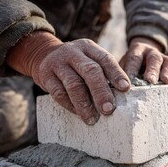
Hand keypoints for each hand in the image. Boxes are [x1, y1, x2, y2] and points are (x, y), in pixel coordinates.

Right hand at [7, 32, 130, 124]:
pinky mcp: (45, 75)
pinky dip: (70, 105)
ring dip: (84, 104)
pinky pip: (59, 93)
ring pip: (74, 84)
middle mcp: (74, 52)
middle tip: (109, 110)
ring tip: (92, 119)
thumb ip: (102, 73)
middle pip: (91, 71)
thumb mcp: (88, 59)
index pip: (105, 59)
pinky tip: (78, 113)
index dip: (116, 74)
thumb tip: (121, 96)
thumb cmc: (75, 64)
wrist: (42, 55)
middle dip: (101, 92)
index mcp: (89, 48)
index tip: (125, 89)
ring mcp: (58, 63)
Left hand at [120, 37, 167, 83]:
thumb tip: (111, 91)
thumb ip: (119, 75)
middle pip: (154, 59)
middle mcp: (151, 52)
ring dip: (167, 71)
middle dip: (152, 70)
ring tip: (166, 81)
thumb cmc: (129, 66)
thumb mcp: (122, 66)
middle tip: (150, 80)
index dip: (132, 68)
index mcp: (137, 50)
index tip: (129, 80)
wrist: (143, 55)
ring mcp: (164, 57)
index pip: (134, 58)